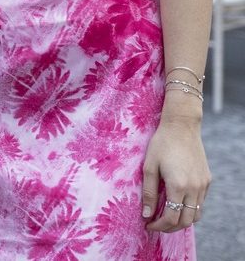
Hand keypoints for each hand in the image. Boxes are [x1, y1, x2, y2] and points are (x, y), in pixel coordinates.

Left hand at [141, 116, 209, 231]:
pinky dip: (190, 208)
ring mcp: (203, 185)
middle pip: (186, 221)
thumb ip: (148, 192)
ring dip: (182, 220)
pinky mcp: (207, 180)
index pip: (171, 218)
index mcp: (178, 186)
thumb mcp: (149, 167)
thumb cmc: (161, 144)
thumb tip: (146, 214)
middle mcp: (194, 188)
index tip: (147, 225)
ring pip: (196, 214)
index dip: (159, 226)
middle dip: (170, 227)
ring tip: (166, 217)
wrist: (181, 127)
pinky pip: (200, 202)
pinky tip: (176, 202)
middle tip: (156, 224)